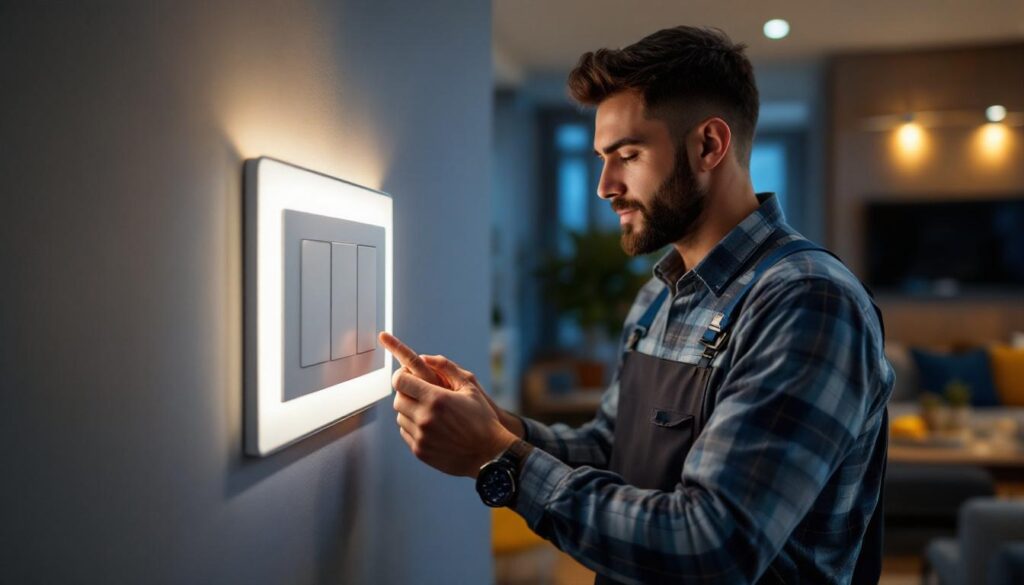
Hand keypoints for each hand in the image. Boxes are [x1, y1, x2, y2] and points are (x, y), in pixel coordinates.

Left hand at [379, 332, 518, 476]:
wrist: (489, 454)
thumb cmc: (482, 418)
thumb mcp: (470, 387)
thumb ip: (446, 368)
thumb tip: (424, 357)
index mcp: (436, 399)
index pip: (400, 381)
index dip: (401, 375)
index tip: (408, 374)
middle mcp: (424, 418)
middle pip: (398, 399)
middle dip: (406, 392)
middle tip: (418, 391)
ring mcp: (421, 436)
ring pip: (400, 417)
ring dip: (409, 410)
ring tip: (426, 409)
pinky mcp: (420, 450)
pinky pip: (405, 432)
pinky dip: (412, 426)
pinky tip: (429, 425)